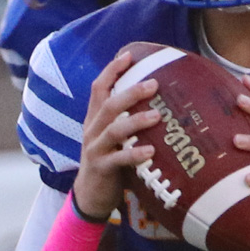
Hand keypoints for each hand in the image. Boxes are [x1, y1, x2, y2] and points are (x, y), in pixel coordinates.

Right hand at [73, 51, 160, 219]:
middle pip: (108, 104)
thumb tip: (159, 102)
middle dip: (131, 92)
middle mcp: (92, 130)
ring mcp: (95, 149)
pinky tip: (151, 151)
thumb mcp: (114, 138)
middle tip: (154, 84)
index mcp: (95, 119)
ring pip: (113, 129)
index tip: (129, 55)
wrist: (90, 194)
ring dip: (136, 121)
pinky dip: (134, 154)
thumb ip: (126, 120)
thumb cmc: (111, 161)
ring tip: (157, 116)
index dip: (112, 70)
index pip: (99, 88)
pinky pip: (118, 159)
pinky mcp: (101, 168)